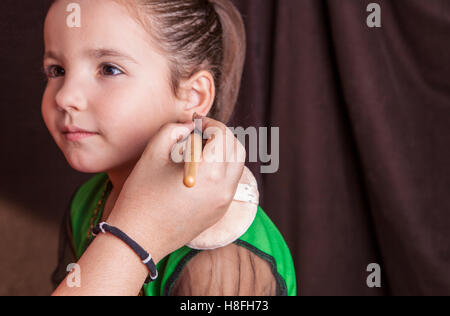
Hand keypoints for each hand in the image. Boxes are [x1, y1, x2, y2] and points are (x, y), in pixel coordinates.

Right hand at [107, 117, 245, 261]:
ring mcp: (223, 203)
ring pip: (237, 167)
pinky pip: (230, 184)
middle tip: (200, 134)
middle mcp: (223, 189)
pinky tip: (199, 171)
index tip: (196, 123)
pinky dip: (221, 170)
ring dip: (223, 153)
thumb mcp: (153, 153)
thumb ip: (173, 130)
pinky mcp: (219, 213)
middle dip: (221, 137)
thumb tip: (190, 127)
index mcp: (209, 173)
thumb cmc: (141, 196)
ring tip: (199, 152)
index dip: (211, 123)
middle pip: (237, 150)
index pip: (224, 136)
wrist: (138, 238)